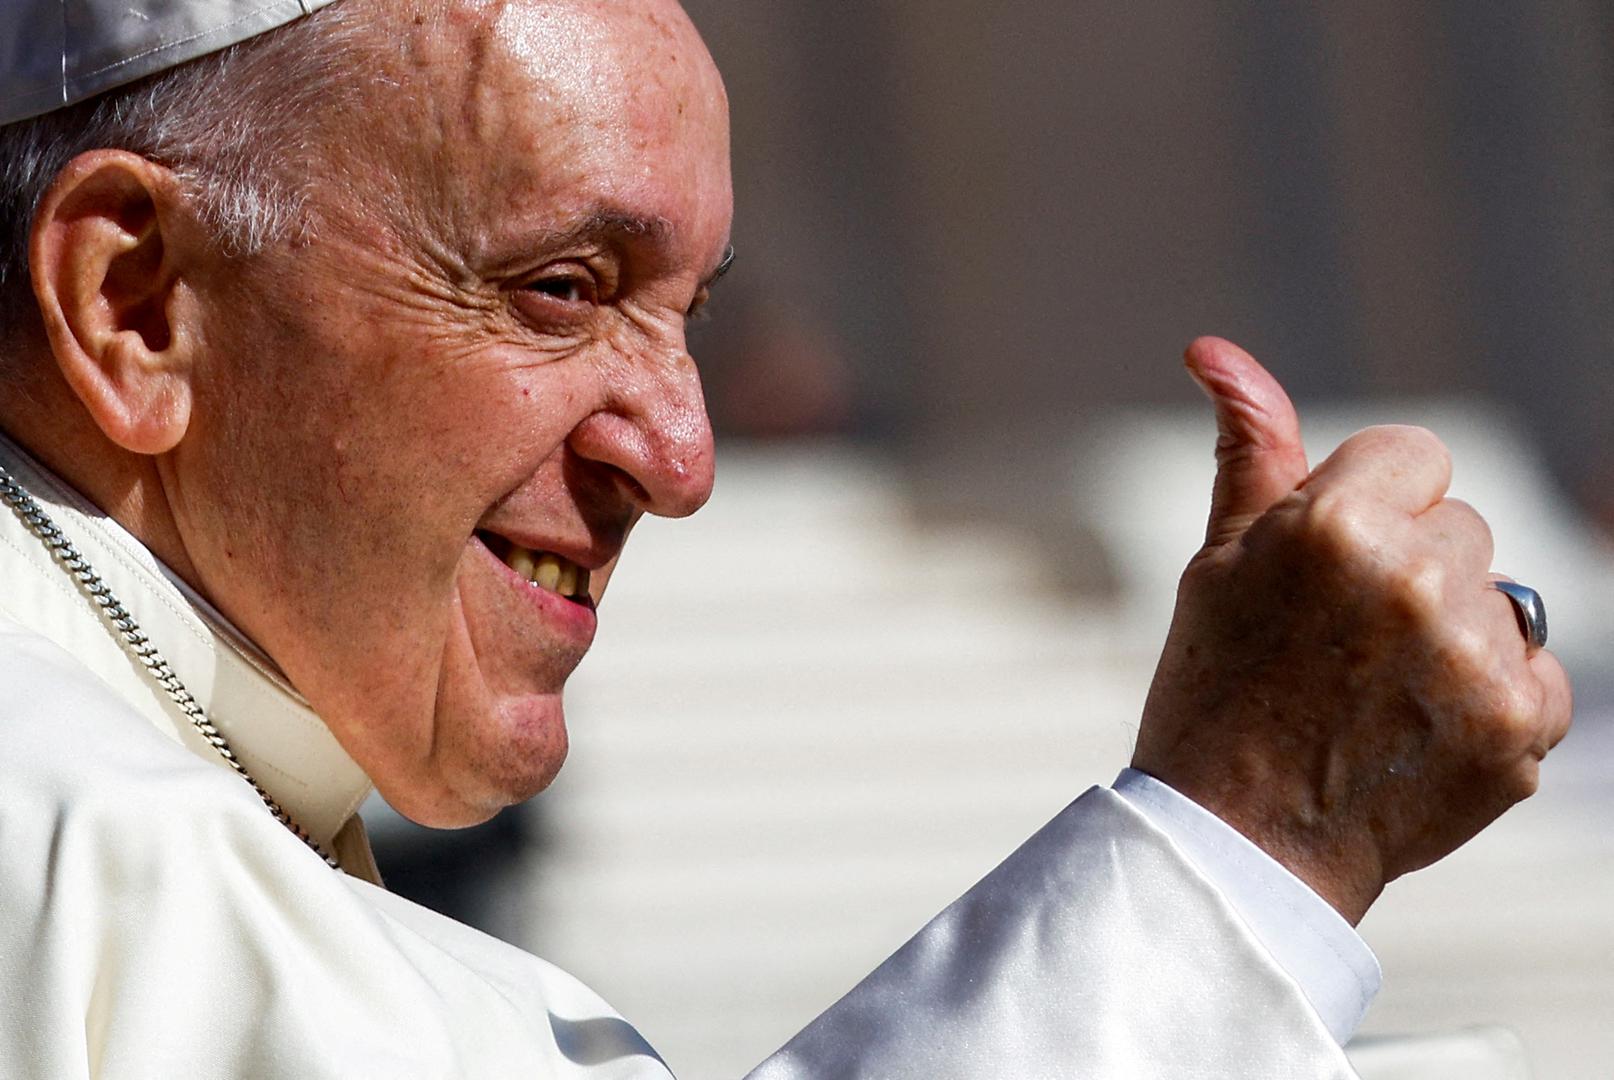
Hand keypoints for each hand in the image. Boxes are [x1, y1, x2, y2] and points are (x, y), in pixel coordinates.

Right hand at [1131, 337, 1573, 923]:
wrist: (1238, 844)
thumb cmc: (1214, 695)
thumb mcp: (1219, 562)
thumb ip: (1251, 450)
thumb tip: (1217, 350)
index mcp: (1334, 524)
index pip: (1414, 454)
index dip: (1369, 505)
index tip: (1330, 565)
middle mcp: (1415, 579)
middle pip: (1459, 524)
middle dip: (1410, 566)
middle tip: (1340, 641)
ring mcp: (1475, 655)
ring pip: (1499, 593)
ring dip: (1453, 629)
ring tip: (1376, 691)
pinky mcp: (1520, 724)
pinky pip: (1537, 667)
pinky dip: (1492, 696)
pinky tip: (1419, 727)